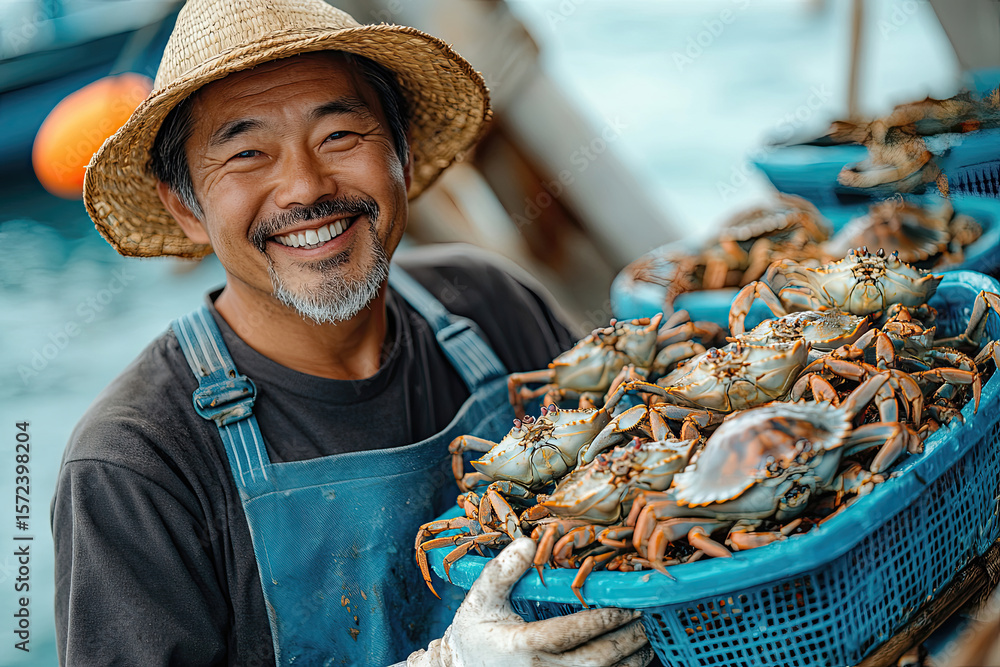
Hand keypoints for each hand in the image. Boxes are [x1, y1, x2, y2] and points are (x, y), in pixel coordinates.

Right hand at [407, 538, 651, 666]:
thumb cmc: (475, 633)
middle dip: (625, 638)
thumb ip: (502, 571)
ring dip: (631, 660)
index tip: (624, 604)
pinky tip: (634, 658)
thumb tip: (529, 543)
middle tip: (646, 615)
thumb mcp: (480, 599)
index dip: (599, 620)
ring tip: (647, 635)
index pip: (566, 633)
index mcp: (520, 646)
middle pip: (594, 661)